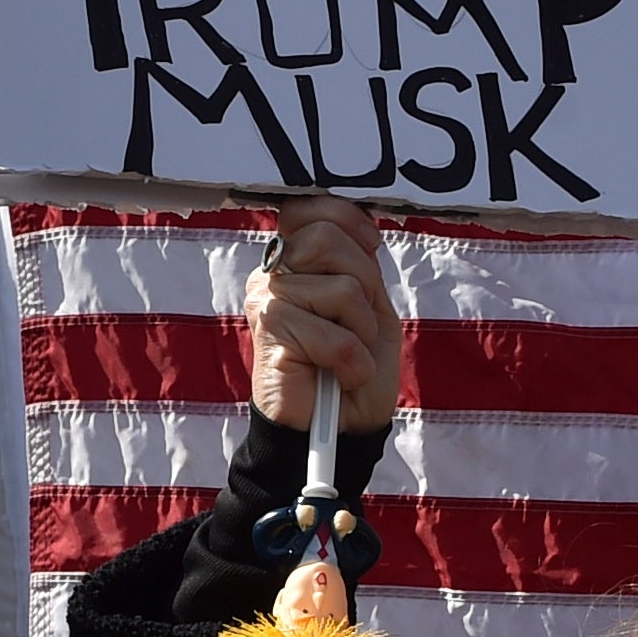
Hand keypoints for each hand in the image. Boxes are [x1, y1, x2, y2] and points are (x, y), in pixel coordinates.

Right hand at [244, 193, 401, 435]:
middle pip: (327, 239)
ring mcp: (266, 300)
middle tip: (357, 325)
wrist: (341, 427)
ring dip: (361, 331)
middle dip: (364, 286)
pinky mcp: (269, 332)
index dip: (349, 222)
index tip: (370, 248)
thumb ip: (358, 263)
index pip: (310, 208)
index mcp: (295, 260)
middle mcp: (273, 274)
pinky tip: (339, 377)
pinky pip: (335, 335)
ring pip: (342, 287)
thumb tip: (358, 223)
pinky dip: (352, 362)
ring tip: (346, 356)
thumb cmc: (355, 366)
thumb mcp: (369, 305)